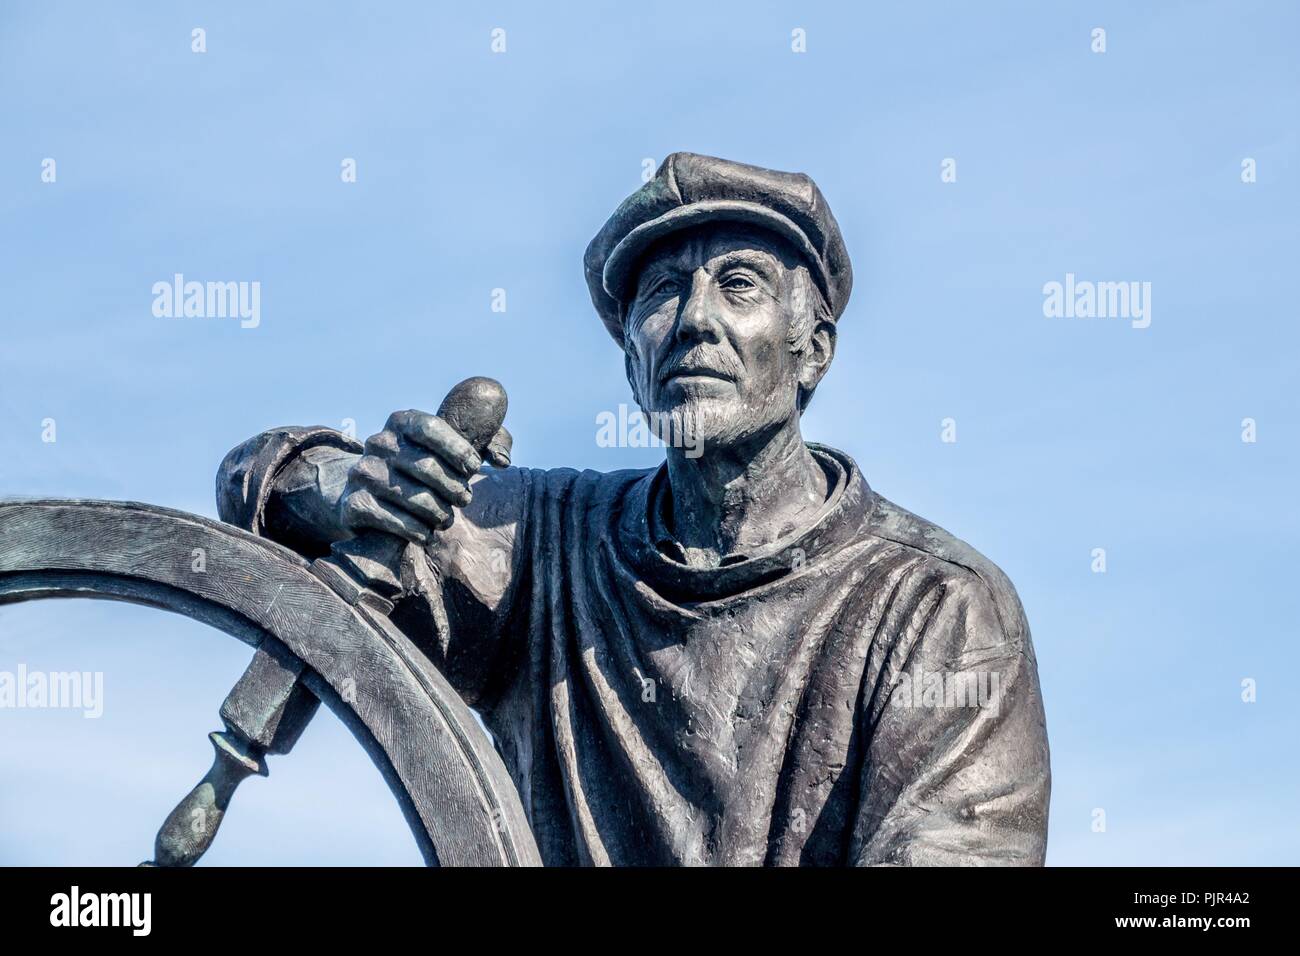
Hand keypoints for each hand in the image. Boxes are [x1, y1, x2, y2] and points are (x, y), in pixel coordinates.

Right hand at [339, 406, 511, 544]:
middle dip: (453, 488)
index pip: (431, 428)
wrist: (369, 496)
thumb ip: (489, 443)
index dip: (457, 449)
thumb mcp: (454, 449)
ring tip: (446, 519)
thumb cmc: (423, 469)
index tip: (474, 468)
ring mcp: (363, 472)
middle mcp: (378, 442)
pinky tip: (426, 533)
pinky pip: (393, 519)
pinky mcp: (354, 503)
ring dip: (438, 513)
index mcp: (402, 421)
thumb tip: (503, 461)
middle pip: (425, 466)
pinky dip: (416, 530)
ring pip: (412, 497)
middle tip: (464, 500)